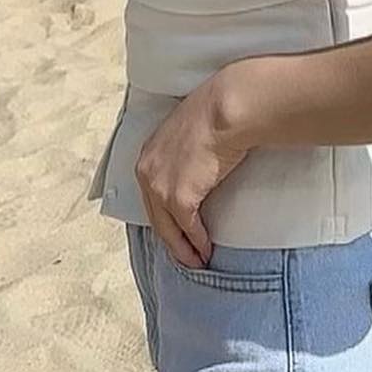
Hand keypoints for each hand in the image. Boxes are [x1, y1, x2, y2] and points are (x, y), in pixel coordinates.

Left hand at [134, 73, 250, 267]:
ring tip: (196, 261)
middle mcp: (147, 172)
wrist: (225, 110)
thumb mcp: (189, 130)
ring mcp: (160, 187)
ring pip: (168, 228)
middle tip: (185, 255)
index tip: (175, 229)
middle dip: (171, 240)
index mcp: (148, 154)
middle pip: (156, 216)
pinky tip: (205, 250)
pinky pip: (188, 228)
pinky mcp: (179, 199)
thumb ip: (186, 151)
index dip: (164, 215)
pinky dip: (197, 242)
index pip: (151, 194)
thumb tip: (200, 162)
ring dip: (183, 248)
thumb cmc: (215, 112)